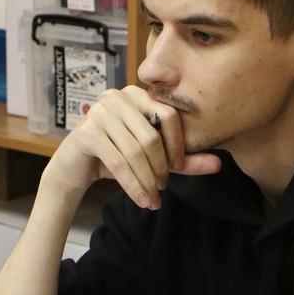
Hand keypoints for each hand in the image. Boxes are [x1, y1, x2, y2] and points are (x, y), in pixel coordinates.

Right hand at [46, 85, 220, 210]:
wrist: (74, 167)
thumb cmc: (115, 157)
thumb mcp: (152, 158)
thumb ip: (183, 160)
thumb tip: (219, 164)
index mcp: (138, 94)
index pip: (168, 115)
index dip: (177, 144)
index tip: (177, 168)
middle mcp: (118, 96)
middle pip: (151, 135)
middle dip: (160, 167)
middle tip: (162, 188)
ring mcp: (101, 111)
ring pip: (135, 150)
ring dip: (146, 180)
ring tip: (152, 199)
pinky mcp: (87, 131)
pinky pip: (117, 160)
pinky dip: (131, 184)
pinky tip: (140, 200)